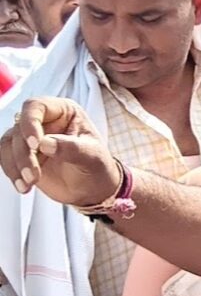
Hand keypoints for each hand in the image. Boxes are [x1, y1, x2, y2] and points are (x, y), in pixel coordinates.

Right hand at [0, 97, 119, 205]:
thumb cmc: (97, 167)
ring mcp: (30, 138)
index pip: (37, 106)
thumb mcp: (92, 156)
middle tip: (34, 175)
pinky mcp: (22, 155)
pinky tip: (23, 187)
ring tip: (30, 183)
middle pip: (19, 128)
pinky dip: (12, 173)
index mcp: (64, 112)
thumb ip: (71, 148)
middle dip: (24, 154)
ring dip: (15, 165)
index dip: (30, 122)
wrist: (92, 188)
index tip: (36, 144)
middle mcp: (44, 121)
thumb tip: (45, 144)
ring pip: (8, 144)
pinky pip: (6, 159)